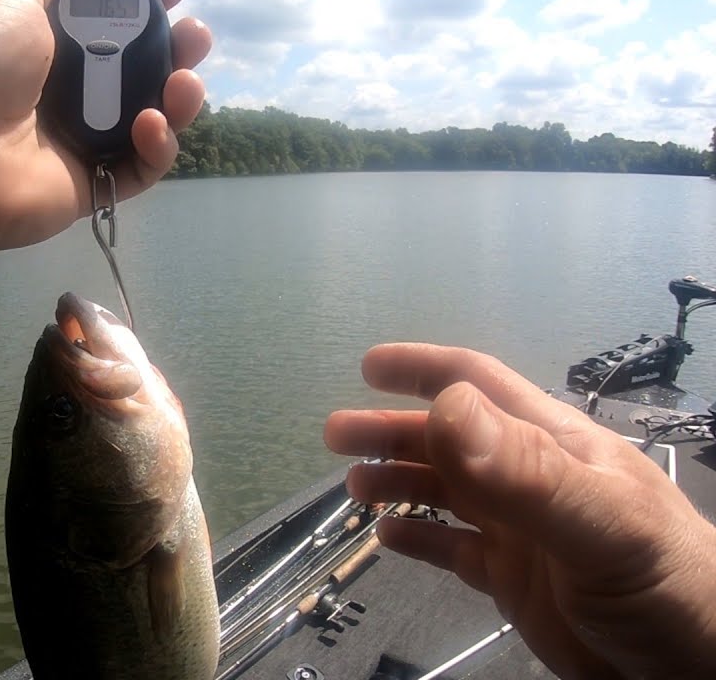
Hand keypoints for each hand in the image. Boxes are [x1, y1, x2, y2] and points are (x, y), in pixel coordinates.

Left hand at [0, 0, 210, 256]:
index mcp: (50, 42)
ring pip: (151, 117)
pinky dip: (157, 145)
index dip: (148, 1)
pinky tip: (148, 123)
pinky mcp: (88, 187)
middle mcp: (68, 90)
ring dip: (180, 95)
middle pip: (143, 68)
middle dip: (177, 47)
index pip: (115, 20)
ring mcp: (80, 141)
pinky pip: (140, 168)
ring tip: (184, 79)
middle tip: (193, 35)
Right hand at [324, 343, 715, 679]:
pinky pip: (455, 550)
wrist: (701, 669)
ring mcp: (524, 531)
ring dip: (398, 481)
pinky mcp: (516, 581)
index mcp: (557, 447)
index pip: (483, 387)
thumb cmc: (669, 587)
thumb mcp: (601, 523)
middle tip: (336, 435)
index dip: (427, 370)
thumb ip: (526, 470)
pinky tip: (388, 540)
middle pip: (450, 439)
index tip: (370, 365)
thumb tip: (445, 409)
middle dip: (392, 430)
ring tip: (354, 487)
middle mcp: (533, 480)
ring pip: (447, 492)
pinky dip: (418, 540)